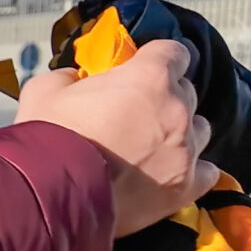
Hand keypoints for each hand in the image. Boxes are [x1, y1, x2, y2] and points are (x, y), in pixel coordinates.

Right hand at [13, 38, 219, 236]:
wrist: (52, 197)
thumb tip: (75, 80)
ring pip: (199, 130)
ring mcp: (184, 149)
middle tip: (136, 114)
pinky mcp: (185, 187)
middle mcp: (176, 109)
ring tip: (152, 147)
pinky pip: (206, 172)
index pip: (174, 52)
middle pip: (186, 92)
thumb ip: (68, 77)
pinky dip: (191, 171)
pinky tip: (170, 173)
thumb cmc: (49, 143)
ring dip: (180, 133)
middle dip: (164, 98)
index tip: (145, 68)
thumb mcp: (44, 92)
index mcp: (149, 76)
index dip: (158, 60)